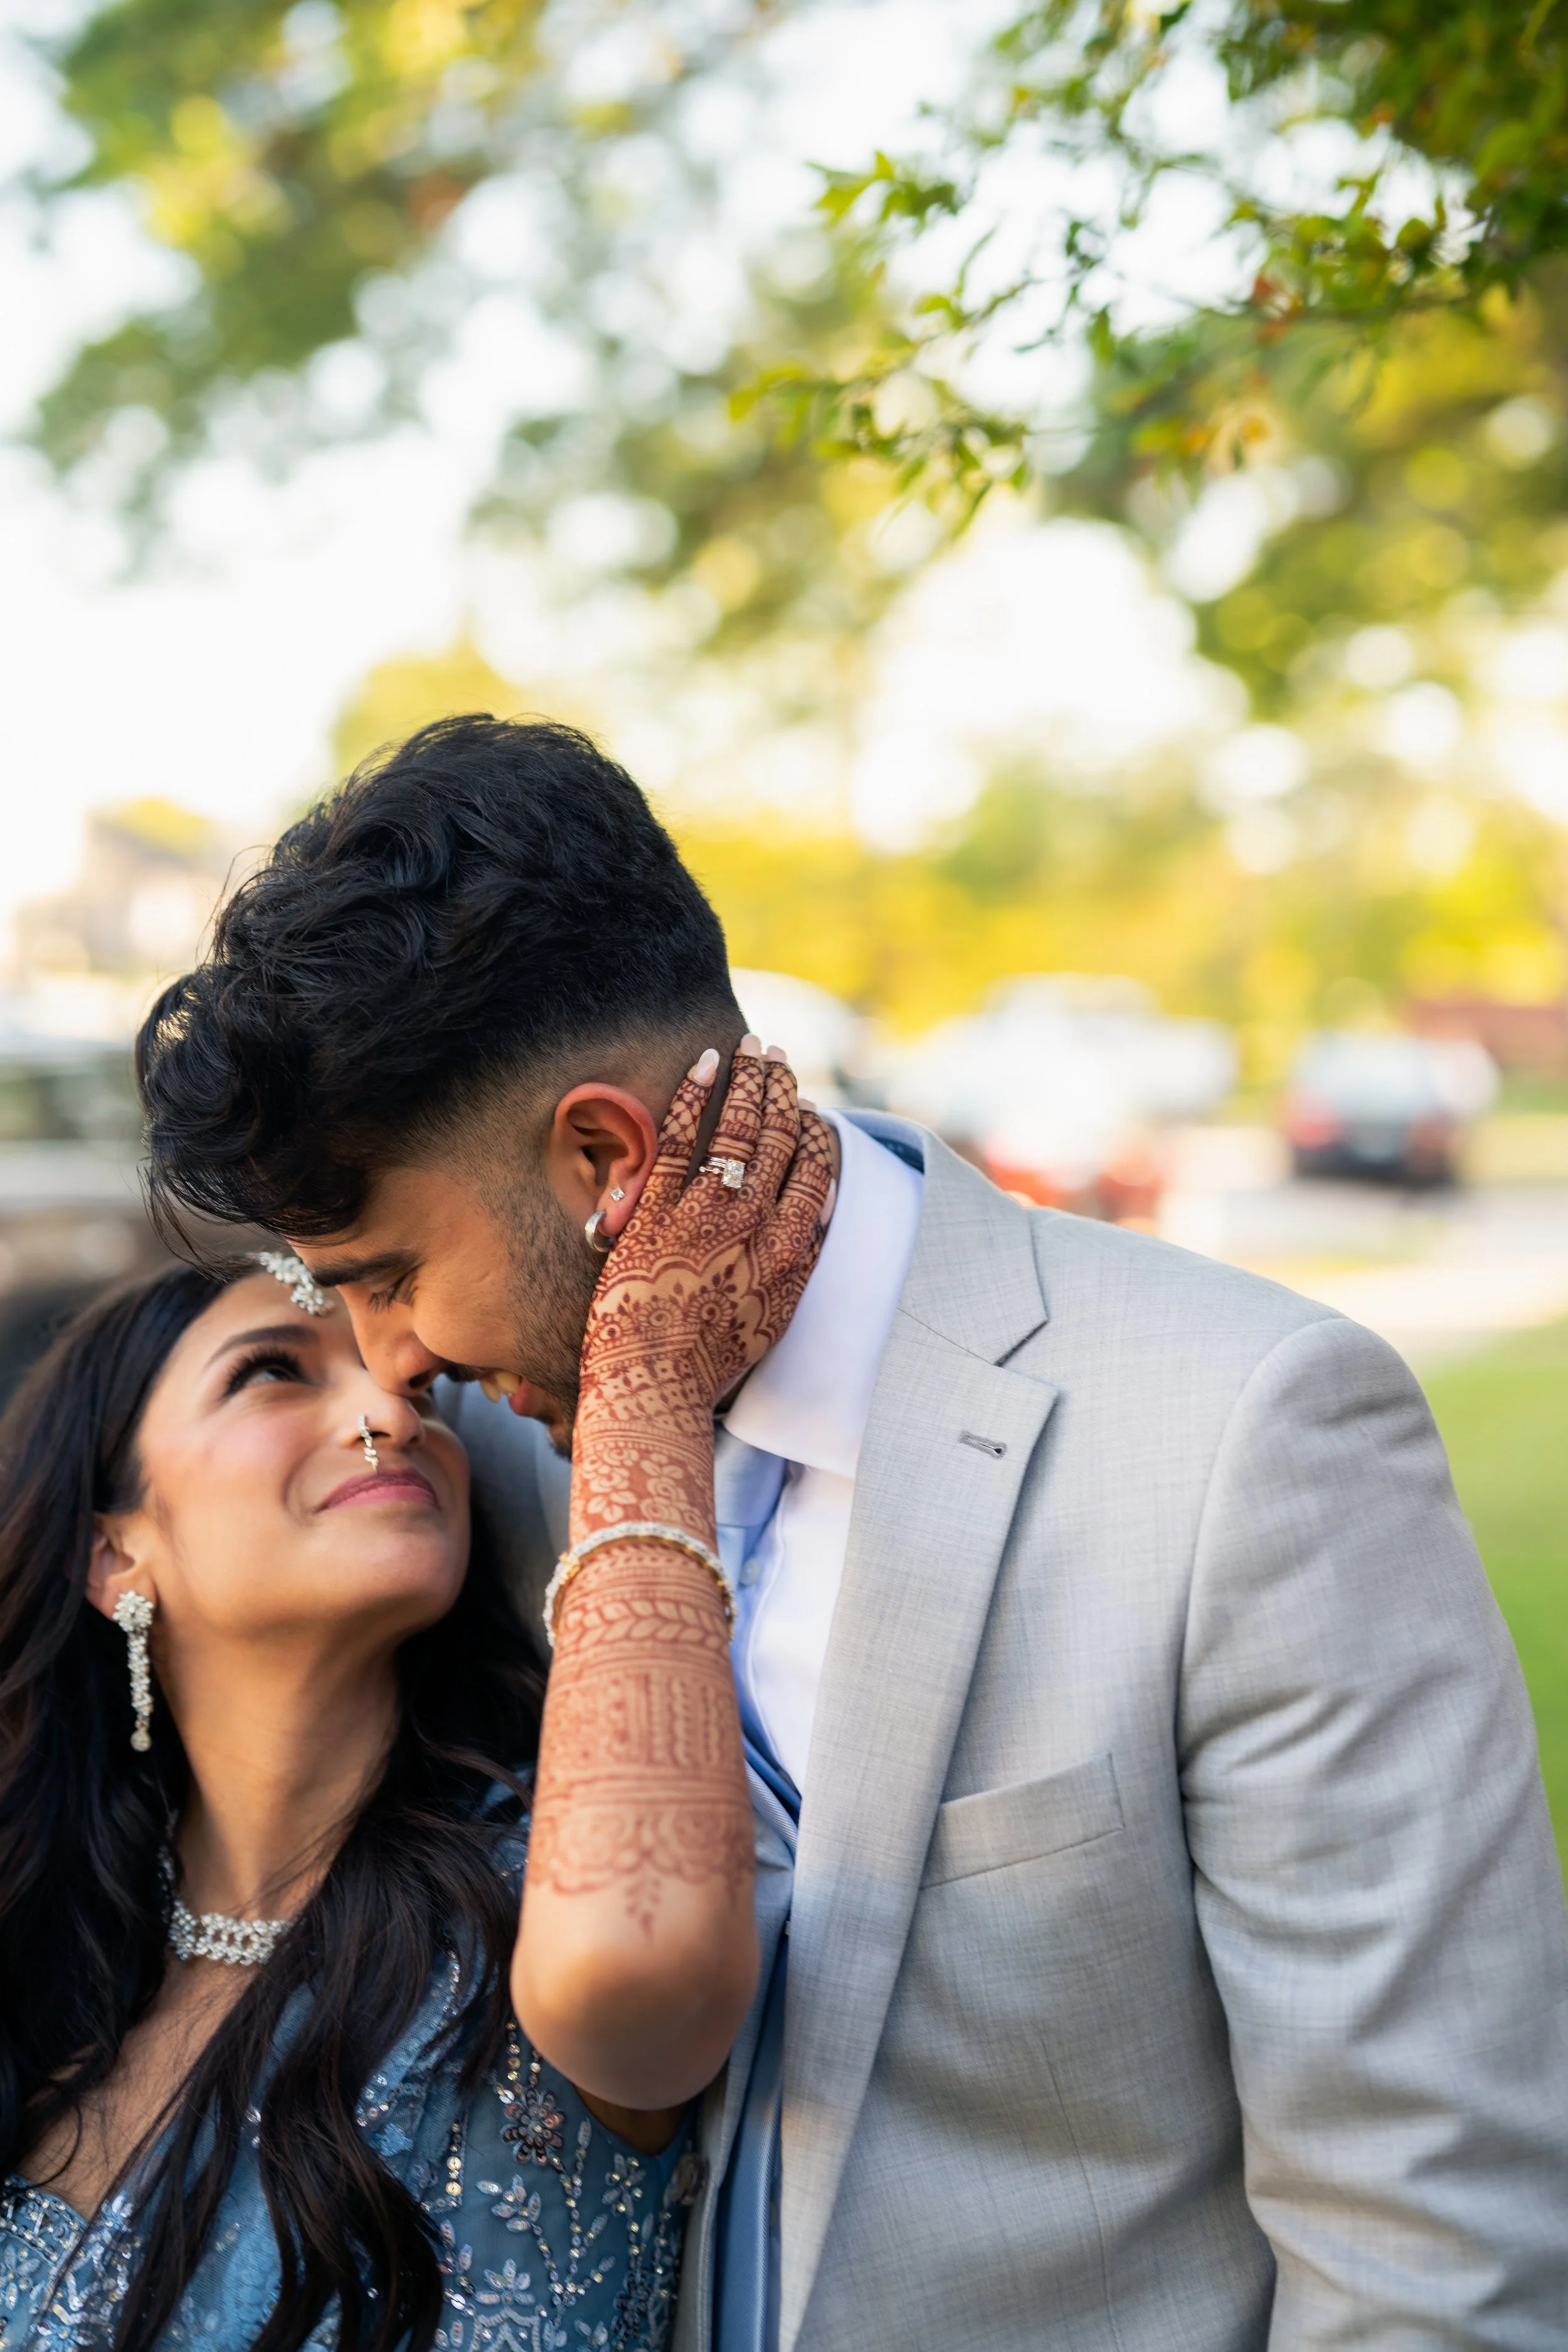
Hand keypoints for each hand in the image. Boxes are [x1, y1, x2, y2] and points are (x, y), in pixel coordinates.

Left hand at [570, 1043, 833, 1541]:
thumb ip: (795, 1261)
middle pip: (780, 1137)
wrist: (653, 1385)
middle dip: (783, 1088)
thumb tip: (810, 1215)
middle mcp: (757, 1223)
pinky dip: (697, 1093)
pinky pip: (681, 1136)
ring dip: (750, 1078)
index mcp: (792, 1251)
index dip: (816, 1130)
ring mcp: (707, 1211)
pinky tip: (706, 1062)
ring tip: (754, 1045)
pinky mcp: (658, 1208)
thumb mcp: (775, 1315)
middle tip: (781, 1055)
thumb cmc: (709, 1362)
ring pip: (738, 1127)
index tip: (809, 1107)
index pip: (817, 1169)